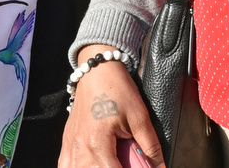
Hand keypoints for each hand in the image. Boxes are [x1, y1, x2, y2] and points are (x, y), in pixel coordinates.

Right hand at [59, 51, 161, 167]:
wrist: (98, 70)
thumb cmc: (117, 90)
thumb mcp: (139, 116)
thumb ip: (150, 146)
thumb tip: (162, 167)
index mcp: (97, 141)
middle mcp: (80, 146)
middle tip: (123, 165)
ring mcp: (70, 143)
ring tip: (106, 165)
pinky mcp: (67, 139)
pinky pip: (65, 164)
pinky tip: (86, 167)